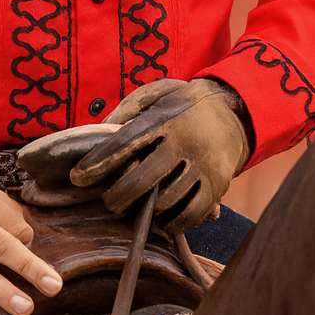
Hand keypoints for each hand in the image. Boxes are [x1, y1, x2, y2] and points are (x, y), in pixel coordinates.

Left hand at [69, 78, 250, 233]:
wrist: (237, 110)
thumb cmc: (186, 104)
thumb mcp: (159, 92)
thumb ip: (130, 107)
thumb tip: (101, 129)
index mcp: (166, 118)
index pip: (125, 143)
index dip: (98, 163)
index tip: (77, 177)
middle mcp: (185, 143)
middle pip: (142, 180)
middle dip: (116, 196)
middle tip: (108, 201)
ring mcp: (203, 166)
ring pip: (165, 201)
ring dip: (144, 210)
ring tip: (135, 207)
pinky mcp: (218, 186)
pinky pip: (190, 214)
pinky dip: (172, 222)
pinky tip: (162, 218)